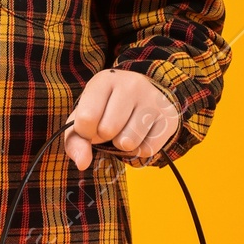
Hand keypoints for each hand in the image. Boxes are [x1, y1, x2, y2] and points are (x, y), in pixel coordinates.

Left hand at [65, 68, 179, 169]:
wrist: (142, 98)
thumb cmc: (106, 110)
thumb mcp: (84, 118)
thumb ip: (75, 141)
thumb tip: (82, 163)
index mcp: (105, 79)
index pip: (86, 118)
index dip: (86, 131)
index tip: (93, 123)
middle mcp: (131, 84)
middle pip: (108, 130)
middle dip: (106, 136)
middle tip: (112, 125)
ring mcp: (153, 99)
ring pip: (129, 142)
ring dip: (124, 144)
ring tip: (127, 129)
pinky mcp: (169, 117)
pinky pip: (148, 150)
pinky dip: (141, 149)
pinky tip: (142, 133)